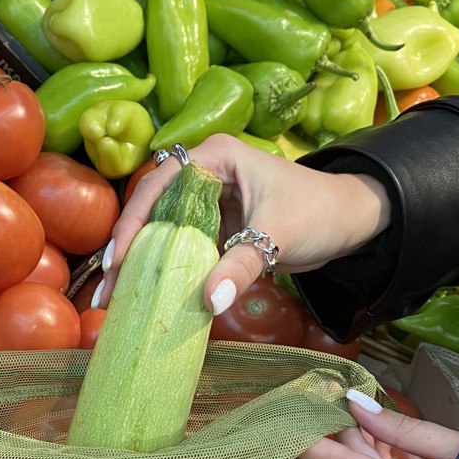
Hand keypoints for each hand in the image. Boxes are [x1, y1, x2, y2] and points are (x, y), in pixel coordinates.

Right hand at [94, 136, 391, 313]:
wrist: (351, 223)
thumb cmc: (319, 212)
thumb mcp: (278, 236)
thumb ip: (242, 267)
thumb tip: (207, 301)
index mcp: (216, 157)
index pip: (161, 185)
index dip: (135, 222)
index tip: (120, 259)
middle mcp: (204, 174)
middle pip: (152, 210)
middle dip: (128, 249)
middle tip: (107, 289)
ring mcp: (207, 202)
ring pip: (163, 231)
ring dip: (142, 264)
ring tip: (116, 298)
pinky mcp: (215, 228)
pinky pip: (182, 249)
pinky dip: (166, 271)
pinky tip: (147, 297)